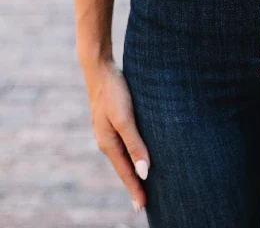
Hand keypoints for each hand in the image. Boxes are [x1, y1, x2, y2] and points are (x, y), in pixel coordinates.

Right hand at [82, 58, 149, 212]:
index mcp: (108, 143)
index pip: (125, 172)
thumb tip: (144, 172)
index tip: (143, 207)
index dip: (135, 189)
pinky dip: (130, 153)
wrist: (99, 67)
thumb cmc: (114, 91)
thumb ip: (135, 145)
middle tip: (144, 202)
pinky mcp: (111, 119)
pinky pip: (123, 143)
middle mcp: (106, 139)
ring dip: (132, 169)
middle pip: (122, 167)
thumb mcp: (125, 118)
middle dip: (133, 183)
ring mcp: (107, 129)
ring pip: (122, 155)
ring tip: (142, 182)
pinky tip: (136, 153)